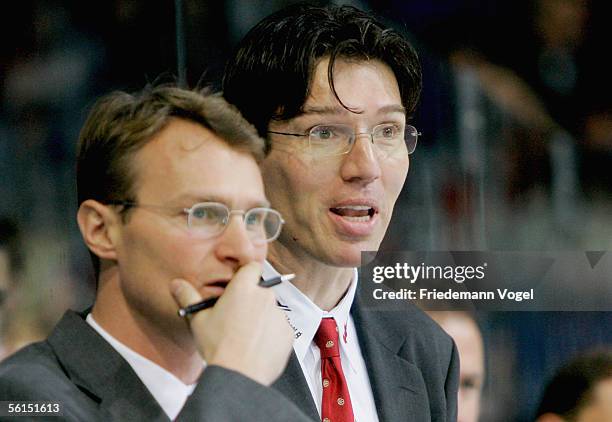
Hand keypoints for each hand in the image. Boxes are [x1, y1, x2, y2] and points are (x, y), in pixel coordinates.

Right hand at [170, 262, 293, 385]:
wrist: (238, 375)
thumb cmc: (217, 346)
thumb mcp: (198, 320)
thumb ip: (188, 297)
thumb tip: (176, 284)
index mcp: (243, 288)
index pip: (252, 268)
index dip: (246, 276)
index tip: (239, 288)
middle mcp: (264, 297)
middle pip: (260, 292)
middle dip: (251, 302)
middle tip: (237, 320)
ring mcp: (279, 315)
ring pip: (270, 312)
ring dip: (261, 320)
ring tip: (246, 339)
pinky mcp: (288, 332)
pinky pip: (279, 329)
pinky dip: (271, 336)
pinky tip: (257, 348)